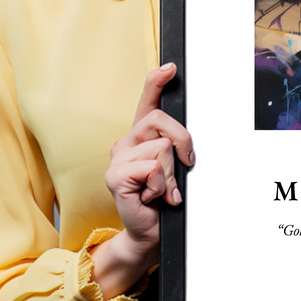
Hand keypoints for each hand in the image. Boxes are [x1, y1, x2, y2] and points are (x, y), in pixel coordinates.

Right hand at [90, 63, 194, 297]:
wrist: (150, 232)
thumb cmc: (164, 199)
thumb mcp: (175, 167)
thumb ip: (176, 147)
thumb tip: (186, 140)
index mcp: (141, 136)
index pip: (147, 101)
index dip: (157, 81)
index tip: (171, 68)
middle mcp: (126, 142)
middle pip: (162, 121)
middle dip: (183, 143)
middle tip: (184, 167)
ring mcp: (117, 158)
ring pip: (161, 148)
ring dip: (171, 174)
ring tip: (163, 190)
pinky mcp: (115, 176)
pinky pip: (152, 168)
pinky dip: (161, 186)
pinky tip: (152, 197)